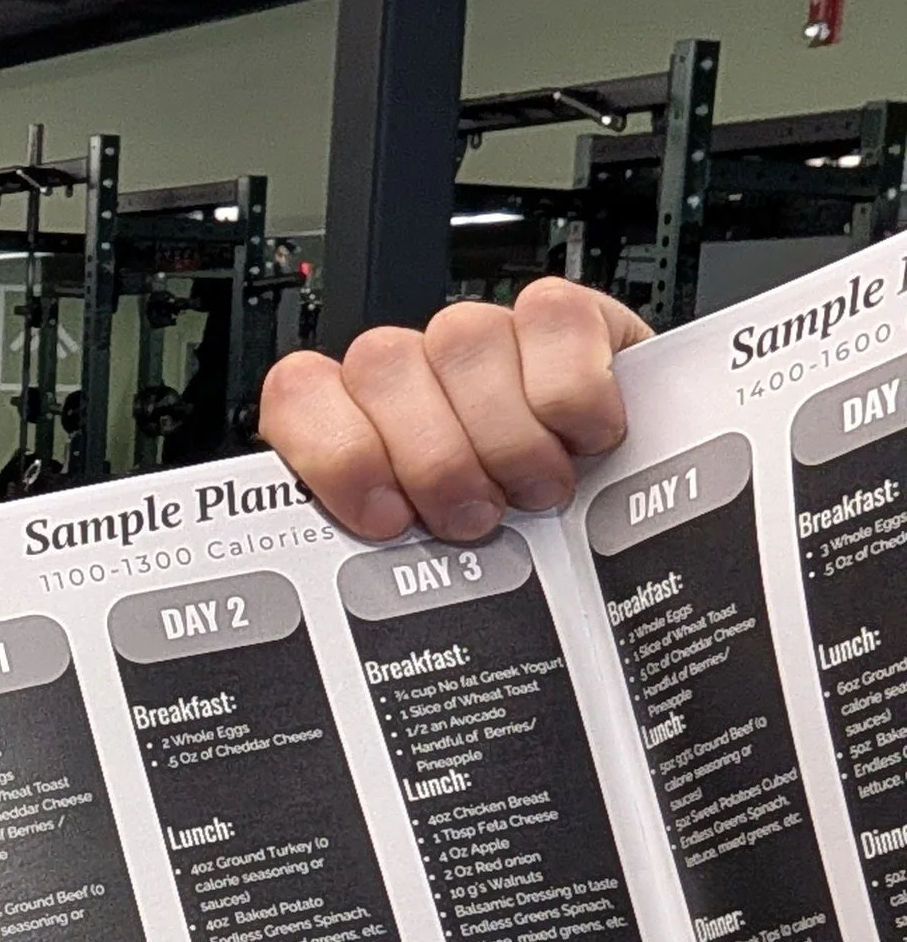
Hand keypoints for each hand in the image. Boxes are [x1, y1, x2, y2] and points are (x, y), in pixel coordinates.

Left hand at [259, 279, 650, 543]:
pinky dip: (575, 390)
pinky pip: (552, 320)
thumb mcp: (454, 573)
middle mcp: (419, 377)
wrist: (641, 528)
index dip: (335, 452)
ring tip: (540, 490)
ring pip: (461, 337)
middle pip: (381, 364)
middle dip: (434, 457)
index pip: (300, 394)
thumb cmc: (539, 556)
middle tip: (477, 516)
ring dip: (506, 432)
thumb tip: (362, 620)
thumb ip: (394, 571)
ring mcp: (489, 341)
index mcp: (366, 432)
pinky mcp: (566, 320)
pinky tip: (587, 438)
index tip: (385, 517)